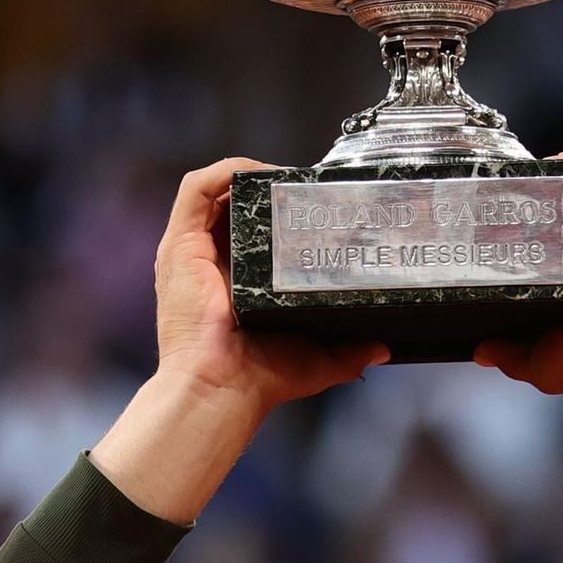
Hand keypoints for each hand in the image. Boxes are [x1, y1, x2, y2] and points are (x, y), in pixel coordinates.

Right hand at [154, 157, 387, 425]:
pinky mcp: (179, 245)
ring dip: (249, 174)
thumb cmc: (258, 381)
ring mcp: (190, 252)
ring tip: (286, 175)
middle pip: (235, 206)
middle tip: (307, 187)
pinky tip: (258, 172)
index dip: (279, 213)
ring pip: (215, 191)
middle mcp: (208, 263)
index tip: (314, 206)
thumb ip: (350, 351)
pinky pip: (195, 189)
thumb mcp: (316, 360)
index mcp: (233, 284)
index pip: (252, 233)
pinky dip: (225, 172)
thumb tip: (383, 348)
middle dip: (269, 189)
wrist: (221, 390)